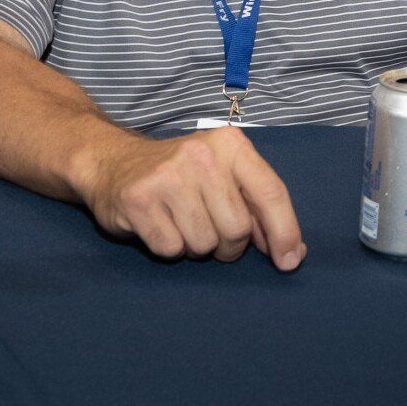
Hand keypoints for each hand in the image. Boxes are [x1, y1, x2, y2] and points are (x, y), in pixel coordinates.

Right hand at [80, 126, 305, 269]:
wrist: (113, 163)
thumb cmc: (179, 175)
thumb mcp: (223, 175)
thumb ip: (258, 207)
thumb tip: (293, 252)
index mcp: (230, 144)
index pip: (271, 192)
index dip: (285, 232)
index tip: (289, 261)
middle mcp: (202, 155)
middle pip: (237, 229)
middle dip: (228, 245)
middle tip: (209, 230)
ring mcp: (168, 177)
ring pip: (204, 244)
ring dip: (196, 246)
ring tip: (180, 221)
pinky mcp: (139, 200)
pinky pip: (172, 250)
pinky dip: (168, 248)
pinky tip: (158, 224)